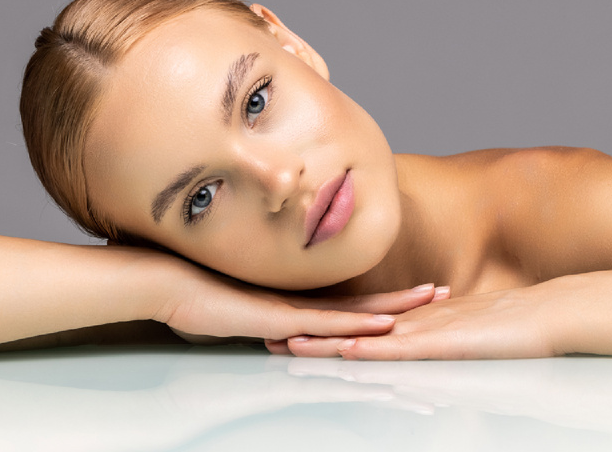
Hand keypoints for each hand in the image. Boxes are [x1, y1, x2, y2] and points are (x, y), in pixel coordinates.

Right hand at [151, 257, 444, 344]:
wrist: (171, 284)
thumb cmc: (198, 298)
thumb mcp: (242, 313)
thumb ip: (263, 317)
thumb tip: (276, 327)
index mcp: (297, 303)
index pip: (351, 302)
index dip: (385, 298)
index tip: (416, 292)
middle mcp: (303, 303)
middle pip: (364, 302)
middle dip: (405, 298)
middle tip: (441, 290)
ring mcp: (294, 308)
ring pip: (357, 310)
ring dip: (396, 307)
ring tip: (431, 300)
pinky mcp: (282, 318)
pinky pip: (329, 324)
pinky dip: (361, 324)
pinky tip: (386, 324)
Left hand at [274, 283, 560, 359]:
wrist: (553, 312)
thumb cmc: (520, 328)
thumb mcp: (473, 338)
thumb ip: (448, 340)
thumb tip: (428, 349)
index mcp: (418, 322)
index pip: (363, 324)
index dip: (328, 326)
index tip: (294, 329)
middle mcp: (415, 323)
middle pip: (353, 326)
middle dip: (312, 330)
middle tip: (269, 332)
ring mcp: (427, 331)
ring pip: (366, 335)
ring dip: (326, 341)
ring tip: (286, 342)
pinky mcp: (444, 342)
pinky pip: (400, 348)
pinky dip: (370, 348)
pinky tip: (344, 348)